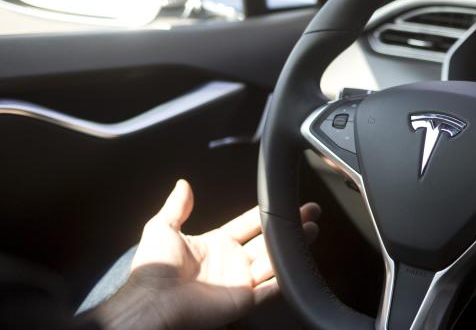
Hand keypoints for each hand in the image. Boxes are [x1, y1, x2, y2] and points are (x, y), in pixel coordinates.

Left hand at [91, 179, 320, 329]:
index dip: (267, 214)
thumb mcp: (162, 228)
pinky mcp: (244, 301)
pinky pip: (271, 290)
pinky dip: (285, 280)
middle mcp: (231, 263)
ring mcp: (239, 282)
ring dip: (293, 248)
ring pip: (274, 262)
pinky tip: (298, 265)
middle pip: (268, 242)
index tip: (285, 203)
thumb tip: (182, 184)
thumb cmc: (153, 269)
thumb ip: (177, 207)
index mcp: (215, 244)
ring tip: (311, 231)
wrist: (153, 302)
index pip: (248, 224)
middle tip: (308, 214)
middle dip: (289, 228)